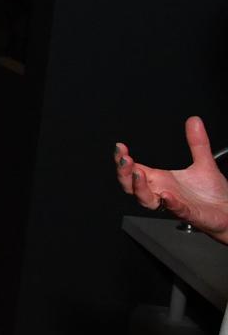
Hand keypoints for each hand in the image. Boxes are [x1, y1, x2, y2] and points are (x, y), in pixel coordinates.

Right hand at [115, 117, 227, 243]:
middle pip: (131, 187)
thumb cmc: (213, 194)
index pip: (133, 171)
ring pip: (147, 200)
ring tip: (138, 173)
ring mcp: (174, 204)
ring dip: (140, 187)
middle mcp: (162, 192)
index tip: (120, 147)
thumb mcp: (204, 163)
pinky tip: (166, 195)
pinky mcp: (190, 214)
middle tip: (124, 160)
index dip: (123, 160)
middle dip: (124, 173)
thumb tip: (194, 120)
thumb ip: (197, 142)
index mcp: (161, 180)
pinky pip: (176, 210)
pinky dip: (169, 203)